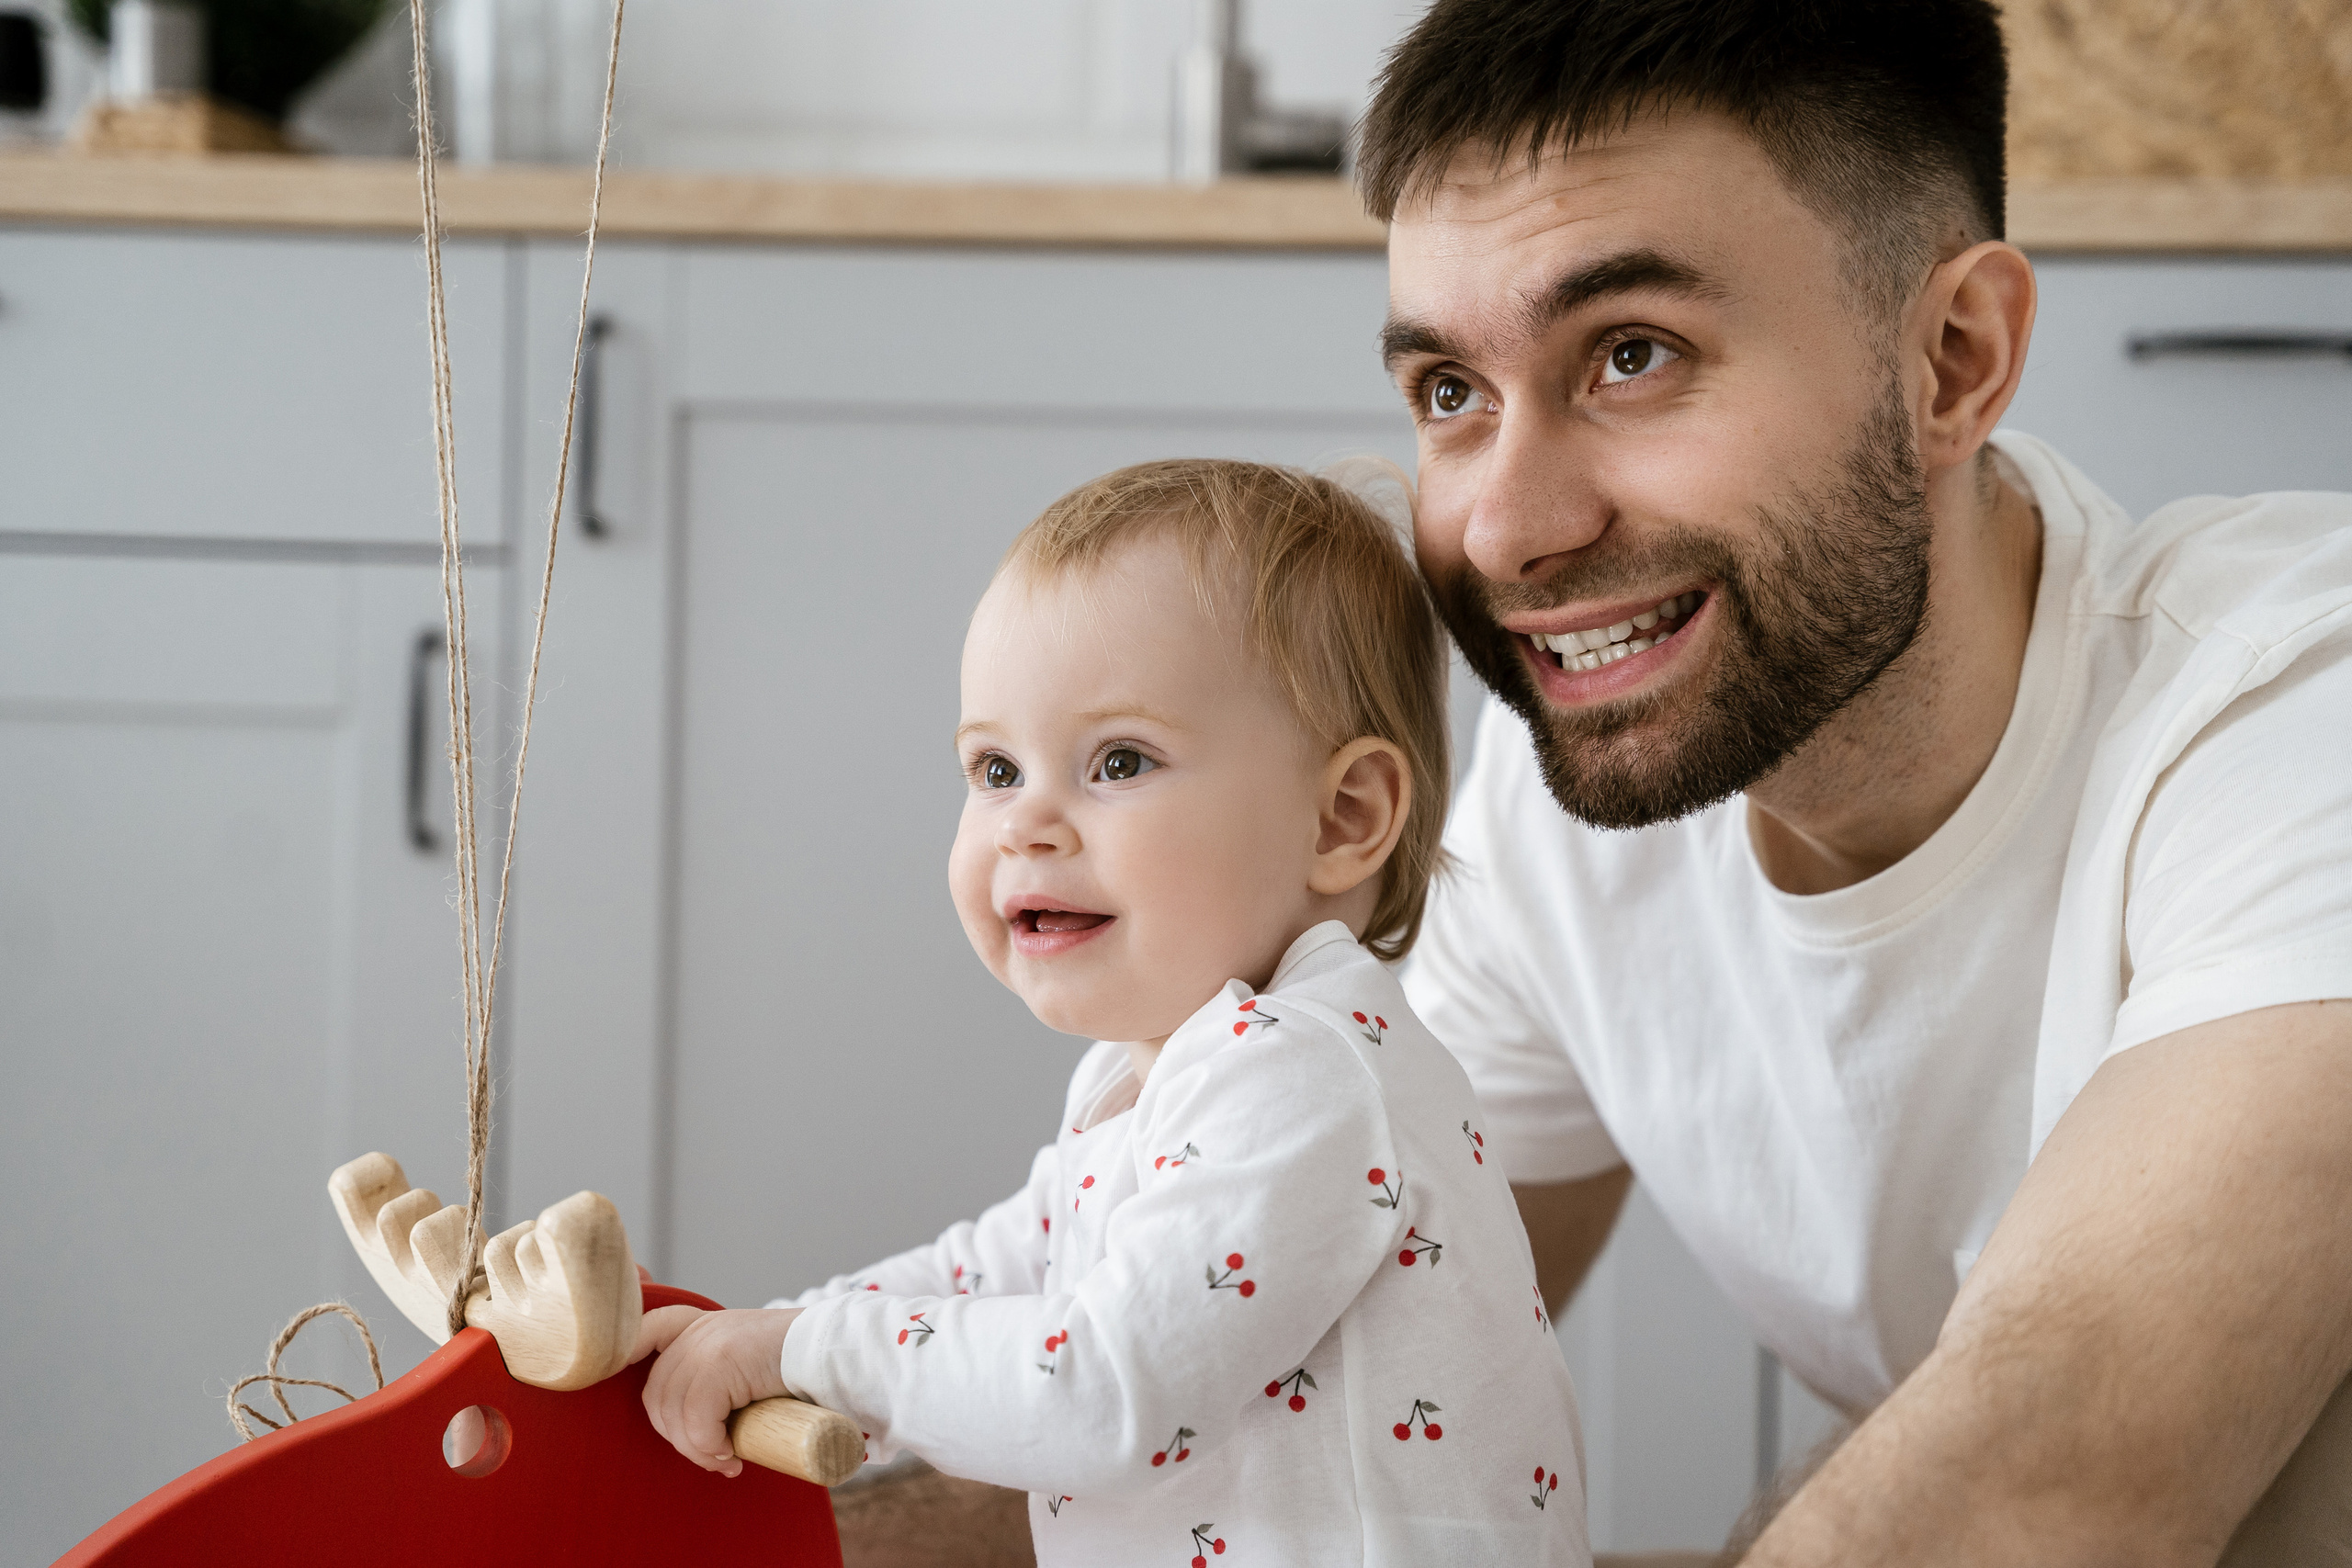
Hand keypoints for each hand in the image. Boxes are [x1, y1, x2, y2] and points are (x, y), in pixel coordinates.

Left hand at [632, 1304, 800, 1476]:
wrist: (835, 1351)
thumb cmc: (800, 1369)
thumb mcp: (748, 1363)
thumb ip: (718, 1378)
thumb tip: (695, 1428)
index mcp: (703, 1325)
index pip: (648, 1330)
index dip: (627, 1353)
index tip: (625, 1375)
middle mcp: (699, 1330)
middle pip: (657, 1395)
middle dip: (679, 1437)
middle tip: (715, 1456)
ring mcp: (707, 1345)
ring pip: (675, 1414)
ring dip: (698, 1450)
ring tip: (727, 1460)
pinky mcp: (719, 1364)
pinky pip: (697, 1422)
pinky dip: (711, 1447)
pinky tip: (732, 1454)